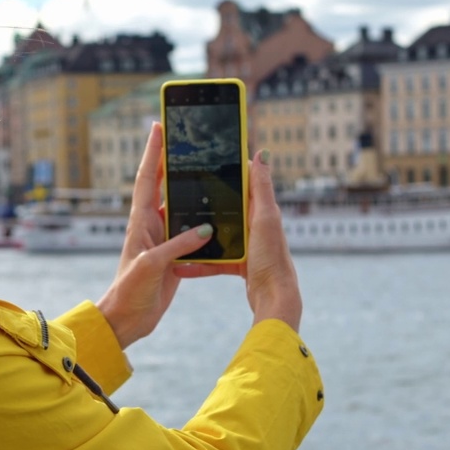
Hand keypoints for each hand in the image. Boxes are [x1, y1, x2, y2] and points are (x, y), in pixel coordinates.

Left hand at [96, 122, 212, 347]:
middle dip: (171, 160)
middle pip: (162, 185)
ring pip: (178, 206)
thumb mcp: (152, 266)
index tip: (158, 125)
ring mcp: (161, 240)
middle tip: (185, 138)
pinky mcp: (173, 255)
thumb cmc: (129, 292)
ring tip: (206, 168)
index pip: (146, 178)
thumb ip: (177, 246)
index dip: (152, 151)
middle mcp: (150, 226)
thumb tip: (205, 230)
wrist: (125, 320)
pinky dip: (202, 221)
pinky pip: (189, 231)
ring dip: (189, 189)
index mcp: (140, 222)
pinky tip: (217, 214)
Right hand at [175, 149, 301, 331]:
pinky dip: (200, 264)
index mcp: (262, 210)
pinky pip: (215, 261)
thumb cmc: (271, 257)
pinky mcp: (240, 264)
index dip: (228, 171)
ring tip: (176, 234)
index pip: (245, 182)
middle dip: (205, 203)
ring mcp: (247, 245)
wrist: (273, 297)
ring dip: (198, 238)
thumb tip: (262, 152)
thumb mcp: (264, 218)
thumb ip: (261, 188)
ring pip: (218, 236)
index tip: (206, 162)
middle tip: (181, 195)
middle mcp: (256, 225)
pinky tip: (181, 267)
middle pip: (227, 209)